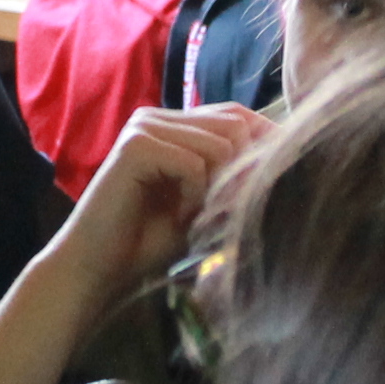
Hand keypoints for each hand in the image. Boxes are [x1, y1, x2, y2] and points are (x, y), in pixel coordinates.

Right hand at [54, 103, 271, 285]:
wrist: (99, 269)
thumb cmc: (151, 242)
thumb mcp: (206, 205)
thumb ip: (236, 178)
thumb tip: (285, 159)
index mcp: (174, 124)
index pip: (237, 115)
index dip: (264, 144)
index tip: (273, 183)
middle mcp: (158, 117)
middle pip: (234, 125)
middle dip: (242, 171)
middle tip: (224, 211)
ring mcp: (144, 127)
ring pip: (219, 144)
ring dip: (217, 189)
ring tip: (196, 216)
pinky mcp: (135, 147)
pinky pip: (193, 164)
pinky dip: (195, 197)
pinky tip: (178, 217)